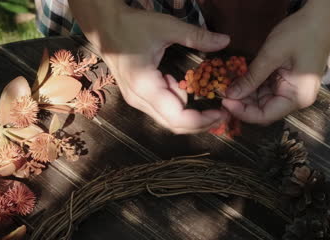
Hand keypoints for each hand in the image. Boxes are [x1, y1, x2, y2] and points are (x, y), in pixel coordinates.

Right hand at [69, 0, 229, 133]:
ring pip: (168, 120)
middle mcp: (138, 99)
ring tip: (207, 99)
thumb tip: (225, 41)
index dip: (202, 120)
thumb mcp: (166, 27)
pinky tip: (182, 86)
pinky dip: (178, 104)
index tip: (222, 112)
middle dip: (200, 122)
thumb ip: (196, 36)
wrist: (104, 26)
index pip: (177, 117)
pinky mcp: (138, 98)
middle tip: (223, 112)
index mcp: (144, 85)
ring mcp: (136, 100)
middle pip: (174, 125)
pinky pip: (162, 110)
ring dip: (190, 114)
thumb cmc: (132, 25)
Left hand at [221, 0, 329, 125]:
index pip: (265, 116)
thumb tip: (230, 95)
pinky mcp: (290, 82)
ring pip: (264, 101)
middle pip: (264, 110)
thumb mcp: (271, 55)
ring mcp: (294, 91)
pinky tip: (240, 79)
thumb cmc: (301, 34)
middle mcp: (297, 99)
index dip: (243, 112)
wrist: (321, 18)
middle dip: (243, 103)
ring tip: (228, 84)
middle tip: (222, 91)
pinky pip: (269, 90)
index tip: (224, 101)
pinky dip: (254, 86)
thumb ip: (251, 77)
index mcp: (297, 97)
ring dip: (247, 94)